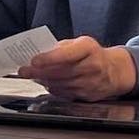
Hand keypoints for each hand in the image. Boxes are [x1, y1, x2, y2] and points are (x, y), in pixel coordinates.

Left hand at [17, 36, 136, 100]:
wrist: (115, 71)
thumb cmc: (93, 54)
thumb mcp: (79, 43)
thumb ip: (61, 48)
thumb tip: (39, 54)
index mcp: (89, 48)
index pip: (67, 55)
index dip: (49, 59)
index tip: (33, 61)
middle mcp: (92, 66)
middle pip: (61, 72)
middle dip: (39, 72)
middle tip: (24, 71)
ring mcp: (91, 83)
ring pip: (61, 84)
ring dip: (44, 81)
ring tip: (32, 76)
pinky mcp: (88, 95)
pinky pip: (66, 93)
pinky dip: (53, 88)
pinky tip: (46, 83)